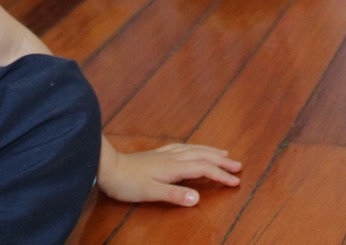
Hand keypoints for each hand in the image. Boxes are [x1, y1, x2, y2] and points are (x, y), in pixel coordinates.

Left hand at [98, 142, 241, 205]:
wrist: (107, 167)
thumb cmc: (126, 182)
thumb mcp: (150, 192)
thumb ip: (174, 194)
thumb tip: (198, 197)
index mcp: (173, 167)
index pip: (203, 169)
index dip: (221, 175)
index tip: (236, 182)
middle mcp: (172, 158)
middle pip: (202, 156)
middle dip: (221, 161)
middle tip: (238, 166)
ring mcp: (164, 154)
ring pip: (193, 149)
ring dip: (210, 151)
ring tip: (223, 153)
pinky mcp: (157, 154)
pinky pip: (182, 147)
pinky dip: (194, 148)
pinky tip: (194, 149)